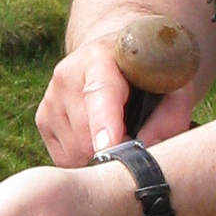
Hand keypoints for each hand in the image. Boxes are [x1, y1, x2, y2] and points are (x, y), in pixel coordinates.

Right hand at [36, 31, 200, 166]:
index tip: (109, 145)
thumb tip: (149, 149)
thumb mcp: (173, 86)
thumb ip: (171, 116)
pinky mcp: (42, 118)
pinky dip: (84, 156)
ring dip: (99, 154)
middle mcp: (68, 74)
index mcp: (101, 58)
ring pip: (75, 153)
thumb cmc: (149, 74)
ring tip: (118, 130)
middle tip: (137, 141)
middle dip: (114, 151)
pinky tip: (98, 135)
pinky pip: (64, 159)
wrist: (113, 56)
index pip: (101, 92)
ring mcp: (51, 96)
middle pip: (87, 136)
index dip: (105, 121)